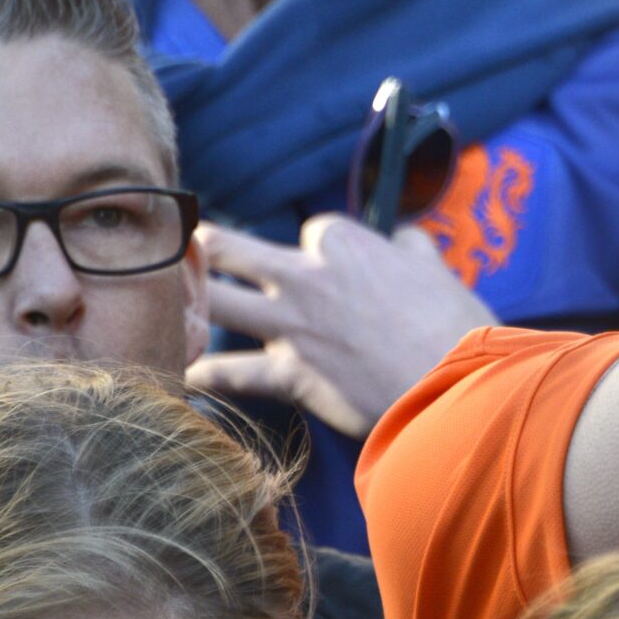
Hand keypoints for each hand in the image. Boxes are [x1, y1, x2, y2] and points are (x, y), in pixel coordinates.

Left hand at [188, 216, 496, 437]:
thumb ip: (413, 248)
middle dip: (204, 245)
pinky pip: (231, 372)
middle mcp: (306, 277)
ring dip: (186, 301)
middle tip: (187, 246)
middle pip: (230, 248)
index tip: (322, 266)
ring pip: (214, 301)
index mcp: (345, 244)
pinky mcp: (290, 374)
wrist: (455, 386)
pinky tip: (184, 375)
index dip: (315, 249)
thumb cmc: (455, 327)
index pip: (312, 231)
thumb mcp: (439, 272)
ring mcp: (290, 326)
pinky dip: (205, 374)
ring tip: (163, 301)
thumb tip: (404, 238)